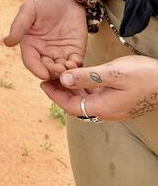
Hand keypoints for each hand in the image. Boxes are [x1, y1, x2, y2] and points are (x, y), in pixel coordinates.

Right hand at [4, 0, 86, 78]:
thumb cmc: (44, 2)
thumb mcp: (29, 10)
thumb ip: (19, 26)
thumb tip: (7, 42)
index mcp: (30, 44)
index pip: (31, 61)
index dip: (36, 69)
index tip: (43, 74)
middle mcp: (44, 52)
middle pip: (46, 69)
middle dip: (52, 72)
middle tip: (59, 70)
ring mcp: (60, 53)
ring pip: (61, 70)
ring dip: (65, 72)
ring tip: (68, 67)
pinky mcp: (74, 52)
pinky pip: (75, 64)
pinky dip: (76, 67)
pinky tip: (75, 62)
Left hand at [41, 54, 157, 121]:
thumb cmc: (143, 75)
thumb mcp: (112, 73)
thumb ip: (86, 77)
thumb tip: (63, 80)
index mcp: (103, 107)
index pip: (71, 106)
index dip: (55, 95)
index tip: (42, 82)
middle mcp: (108, 112)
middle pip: (77, 106)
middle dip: (61, 93)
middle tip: (48, 78)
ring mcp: (115, 108)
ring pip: (87, 103)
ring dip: (73, 91)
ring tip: (61, 76)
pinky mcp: (120, 102)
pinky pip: (97, 98)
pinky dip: (85, 89)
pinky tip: (82, 78)